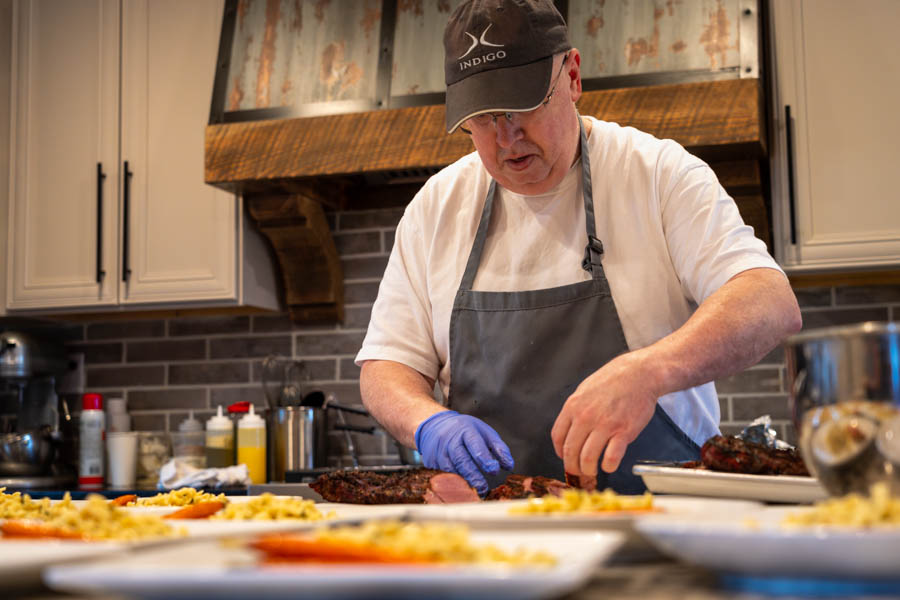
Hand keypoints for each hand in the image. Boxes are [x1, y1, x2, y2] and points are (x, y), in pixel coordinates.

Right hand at [415, 410, 513, 494]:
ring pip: (450, 471)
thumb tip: (509, 465)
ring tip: (475, 495)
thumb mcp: (483, 432)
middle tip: (484, 488)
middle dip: (473, 475)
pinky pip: (441, 477)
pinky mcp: (431, 463)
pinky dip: (452, 486)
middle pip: (461, 460)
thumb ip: (498, 447)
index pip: (475, 445)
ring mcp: (438, 453)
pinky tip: (462, 494)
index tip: (494, 469)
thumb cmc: (464, 431)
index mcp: (466, 430)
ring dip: (463, 484)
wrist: (435, 426)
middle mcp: (450, 441)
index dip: (484, 458)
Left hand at [550, 351, 658, 477]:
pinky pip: (611, 457)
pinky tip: (608, 466)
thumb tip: (569, 429)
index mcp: (573, 406)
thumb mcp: (585, 390)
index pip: (558, 437)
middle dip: (573, 466)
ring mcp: (604, 425)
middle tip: (578, 472)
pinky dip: (608, 466)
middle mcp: (585, 417)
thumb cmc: (613, 381)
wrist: (639, 374)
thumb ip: (576, 409)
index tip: (565, 458)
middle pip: (570, 451)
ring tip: (592, 472)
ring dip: (588, 470)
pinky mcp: (623, 431)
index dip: (560, 453)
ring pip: (588, 458)